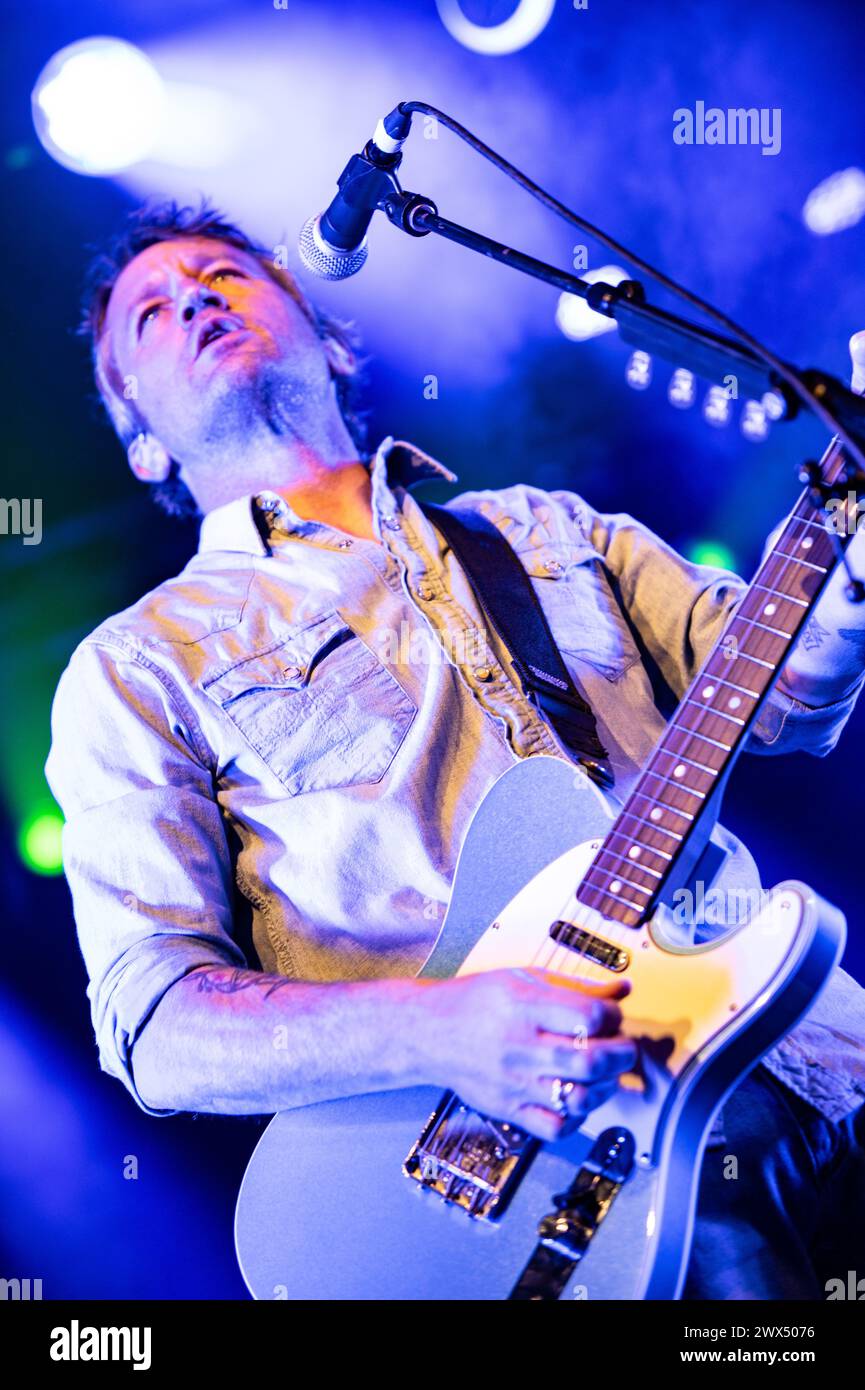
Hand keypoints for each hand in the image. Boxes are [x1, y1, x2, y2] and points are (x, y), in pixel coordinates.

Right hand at [418, 967, 636, 1140]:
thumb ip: (574, 986)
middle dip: (621, 1054)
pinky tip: (577, 1099)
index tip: (611, 1016)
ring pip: (578, 1097)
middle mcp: (519, 1046)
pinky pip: (554, 1127)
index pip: (588, 1016)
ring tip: (604, 1075)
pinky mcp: (508, 1108)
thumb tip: (621, 990)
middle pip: (589, 1060)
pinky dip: (577, 1118)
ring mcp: (514, 1081)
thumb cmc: (475, 1002)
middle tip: (622, 1048)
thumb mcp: (523, 978)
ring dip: (605, 1088)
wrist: (428, 1032)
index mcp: (524, 1006)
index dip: (612, 1016)